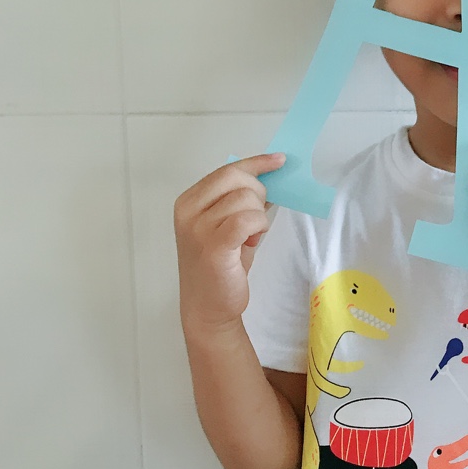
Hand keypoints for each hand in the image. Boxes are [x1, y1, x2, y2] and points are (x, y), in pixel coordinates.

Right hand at [174, 153, 284, 334]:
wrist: (208, 308)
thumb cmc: (220, 267)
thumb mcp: (228, 226)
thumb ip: (241, 202)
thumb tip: (269, 179)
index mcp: (188, 202)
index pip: (227, 171)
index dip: (256, 164)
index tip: (279, 160)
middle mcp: (189, 212)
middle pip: (238, 180)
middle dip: (258, 194)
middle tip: (256, 220)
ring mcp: (198, 229)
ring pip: (246, 200)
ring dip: (258, 217)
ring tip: (249, 237)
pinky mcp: (214, 246)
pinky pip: (248, 219)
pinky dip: (258, 226)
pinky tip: (253, 239)